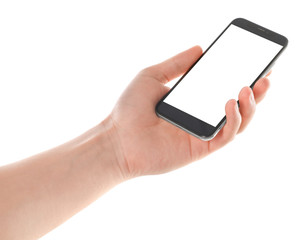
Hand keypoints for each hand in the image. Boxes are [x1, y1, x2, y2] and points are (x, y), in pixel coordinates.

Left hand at [106, 46, 269, 177]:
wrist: (117, 139)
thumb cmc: (129, 109)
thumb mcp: (152, 76)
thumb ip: (176, 64)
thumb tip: (199, 49)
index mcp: (190, 102)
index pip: (220, 89)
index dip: (239, 78)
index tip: (253, 65)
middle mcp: (198, 118)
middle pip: (235, 107)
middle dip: (254, 93)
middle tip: (265, 77)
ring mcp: (201, 134)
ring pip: (236, 123)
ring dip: (248, 106)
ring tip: (248, 88)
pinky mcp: (200, 149)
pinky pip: (225, 136)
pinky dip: (233, 120)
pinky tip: (229, 102)